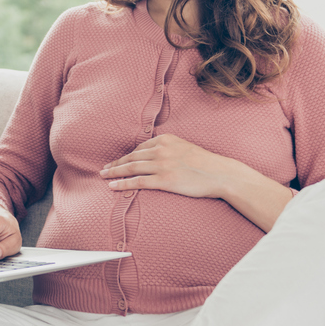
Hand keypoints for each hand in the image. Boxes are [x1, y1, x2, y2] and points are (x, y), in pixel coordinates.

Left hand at [100, 134, 232, 198]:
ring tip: (104, 176)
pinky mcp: (164, 180)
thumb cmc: (206, 163)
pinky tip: (113, 186)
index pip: (140, 148)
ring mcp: (162, 165)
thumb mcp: (185, 147)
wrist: (220, 174)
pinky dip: (122, 183)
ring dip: (114, 172)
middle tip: (104, 169)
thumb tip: (156, 155)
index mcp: (166, 139)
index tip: (117, 161)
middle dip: (115, 163)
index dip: (126, 156)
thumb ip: (169, 149)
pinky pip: (138, 182)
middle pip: (131, 157)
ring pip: (131, 168)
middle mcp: (161, 150)